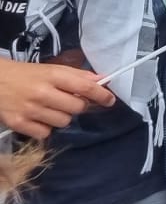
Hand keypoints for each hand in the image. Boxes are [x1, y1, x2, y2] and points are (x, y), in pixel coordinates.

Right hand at [0, 58, 117, 139]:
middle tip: (68, 102)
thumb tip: (102, 80)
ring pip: (63, 122)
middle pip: (77, 108)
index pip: (85, 86)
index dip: (101, 95)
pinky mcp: (18, 124)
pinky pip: (45, 133)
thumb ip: (77, 76)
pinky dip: (45, 128)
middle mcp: (42, 93)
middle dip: (77, 106)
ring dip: (61, 117)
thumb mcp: (52, 70)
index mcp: (53, 75)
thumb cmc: (27, 75)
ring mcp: (30, 110)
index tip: (110, 100)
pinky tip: (38, 118)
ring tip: (50, 109)